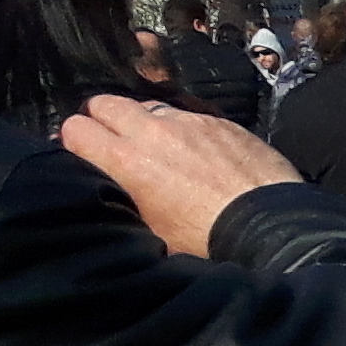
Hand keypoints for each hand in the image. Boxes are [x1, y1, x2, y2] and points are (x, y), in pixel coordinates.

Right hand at [57, 95, 300, 256]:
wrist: (271, 229)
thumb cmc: (207, 241)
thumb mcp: (150, 231)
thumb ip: (120, 199)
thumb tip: (106, 187)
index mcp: (125, 161)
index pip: (74, 129)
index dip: (77, 142)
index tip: (87, 156)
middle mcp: (152, 131)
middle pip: (105, 104)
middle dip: (104, 120)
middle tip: (116, 142)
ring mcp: (188, 121)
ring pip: (148, 106)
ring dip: (146, 121)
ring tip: (159, 146)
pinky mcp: (220, 121)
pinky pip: (188, 113)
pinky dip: (185, 127)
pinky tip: (198, 150)